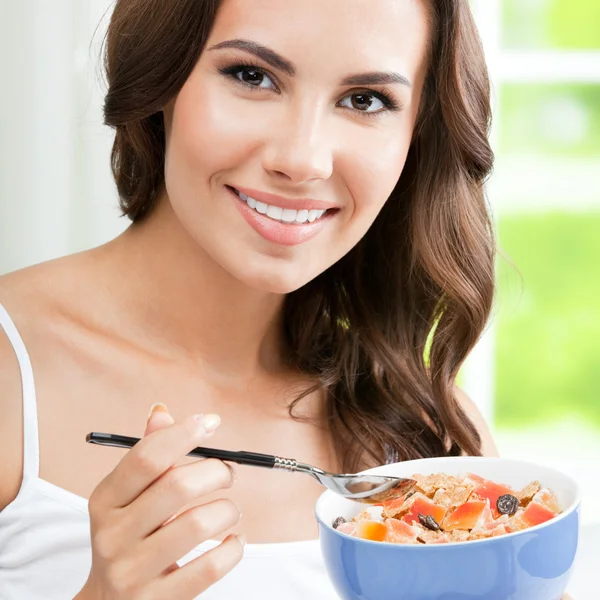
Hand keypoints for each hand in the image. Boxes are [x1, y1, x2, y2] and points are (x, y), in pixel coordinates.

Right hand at [75, 405, 243, 598]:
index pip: (147, 456)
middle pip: (178, 486)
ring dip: (228, 509)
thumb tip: (162, 412)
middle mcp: (113, 535)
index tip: (211, 422)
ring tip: (230, 510)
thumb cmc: (127, 539)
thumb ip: (147, 457)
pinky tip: (232, 540)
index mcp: (105, 501)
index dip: (184, 433)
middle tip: (228, 472)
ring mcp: (133, 571)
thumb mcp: (125, 499)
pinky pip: (212, 566)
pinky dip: (234, 547)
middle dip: (216, 470)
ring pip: (199, 524)